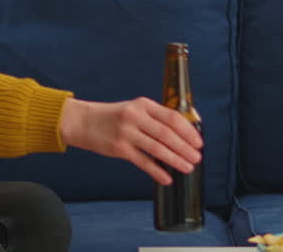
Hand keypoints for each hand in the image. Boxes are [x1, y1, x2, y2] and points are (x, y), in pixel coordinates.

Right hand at [59, 97, 202, 184]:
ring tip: (187, 167)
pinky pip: (143, 162)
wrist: (83, 122)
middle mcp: (136, 117)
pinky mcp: (119, 149)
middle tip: (197, 158)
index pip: (172, 117)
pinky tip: (167, 178)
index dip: (188, 131)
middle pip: (167, 134)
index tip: (198, 142)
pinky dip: (157, 171)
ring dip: (175, 160)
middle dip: (185, 148)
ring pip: (157, 148)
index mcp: (143, 104)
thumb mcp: (135, 109)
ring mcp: (126, 133)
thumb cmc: (113, 117)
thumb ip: (155, 118)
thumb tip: (182, 134)